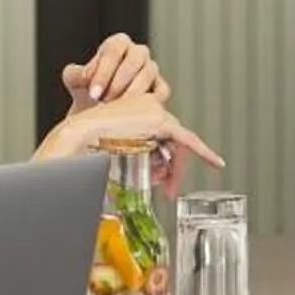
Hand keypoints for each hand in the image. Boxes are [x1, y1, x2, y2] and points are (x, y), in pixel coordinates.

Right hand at [40, 99, 222, 204]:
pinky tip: (215, 162)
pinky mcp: (160, 119)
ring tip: (165, 186)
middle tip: (169, 190)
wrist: (79, 135)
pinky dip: (203, 152)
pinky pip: (186, 140)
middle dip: (172, 168)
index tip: (170, 174)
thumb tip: (156, 172)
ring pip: (176, 144)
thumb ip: (136, 154)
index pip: (159, 135)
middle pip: (171, 141)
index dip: (166, 158)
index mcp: (135, 108)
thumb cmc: (86, 145)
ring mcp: (155, 109)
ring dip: (174, 169)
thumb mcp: (115, 148)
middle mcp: (148, 104)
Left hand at [62, 34, 170, 110]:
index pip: (114, 48)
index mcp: (117, 43)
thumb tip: (83, 76)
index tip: (93, 91)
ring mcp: (151, 68)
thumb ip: (74, 74)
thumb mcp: (75, 81)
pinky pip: (161, 91)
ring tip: (113, 109)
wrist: (99, 113)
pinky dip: (147, 102)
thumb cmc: (88, 92)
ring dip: (130, 93)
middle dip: (117, 82)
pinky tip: (131, 114)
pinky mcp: (161, 87)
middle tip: (103, 101)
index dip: (103, 70)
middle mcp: (137, 52)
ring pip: (148, 74)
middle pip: (134, 59)